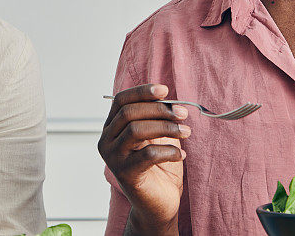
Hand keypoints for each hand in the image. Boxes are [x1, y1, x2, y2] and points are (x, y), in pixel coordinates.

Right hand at [98, 84, 190, 233]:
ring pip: (136, 130)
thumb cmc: (159, 167)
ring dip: (166, 127)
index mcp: (112, 127)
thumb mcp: (158, 136)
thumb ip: (158, 117)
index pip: (121, 100)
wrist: (158, 204)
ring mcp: (113, 158)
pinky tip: (181, 154)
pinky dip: (169, 151)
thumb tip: (170, 99)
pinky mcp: (125, 174)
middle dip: (159, 110)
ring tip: (186, 132)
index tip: (165, 90)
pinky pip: (147, 154)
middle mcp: (107, 141)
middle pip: (129, 113)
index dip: (142, 92)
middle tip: (183, 114)